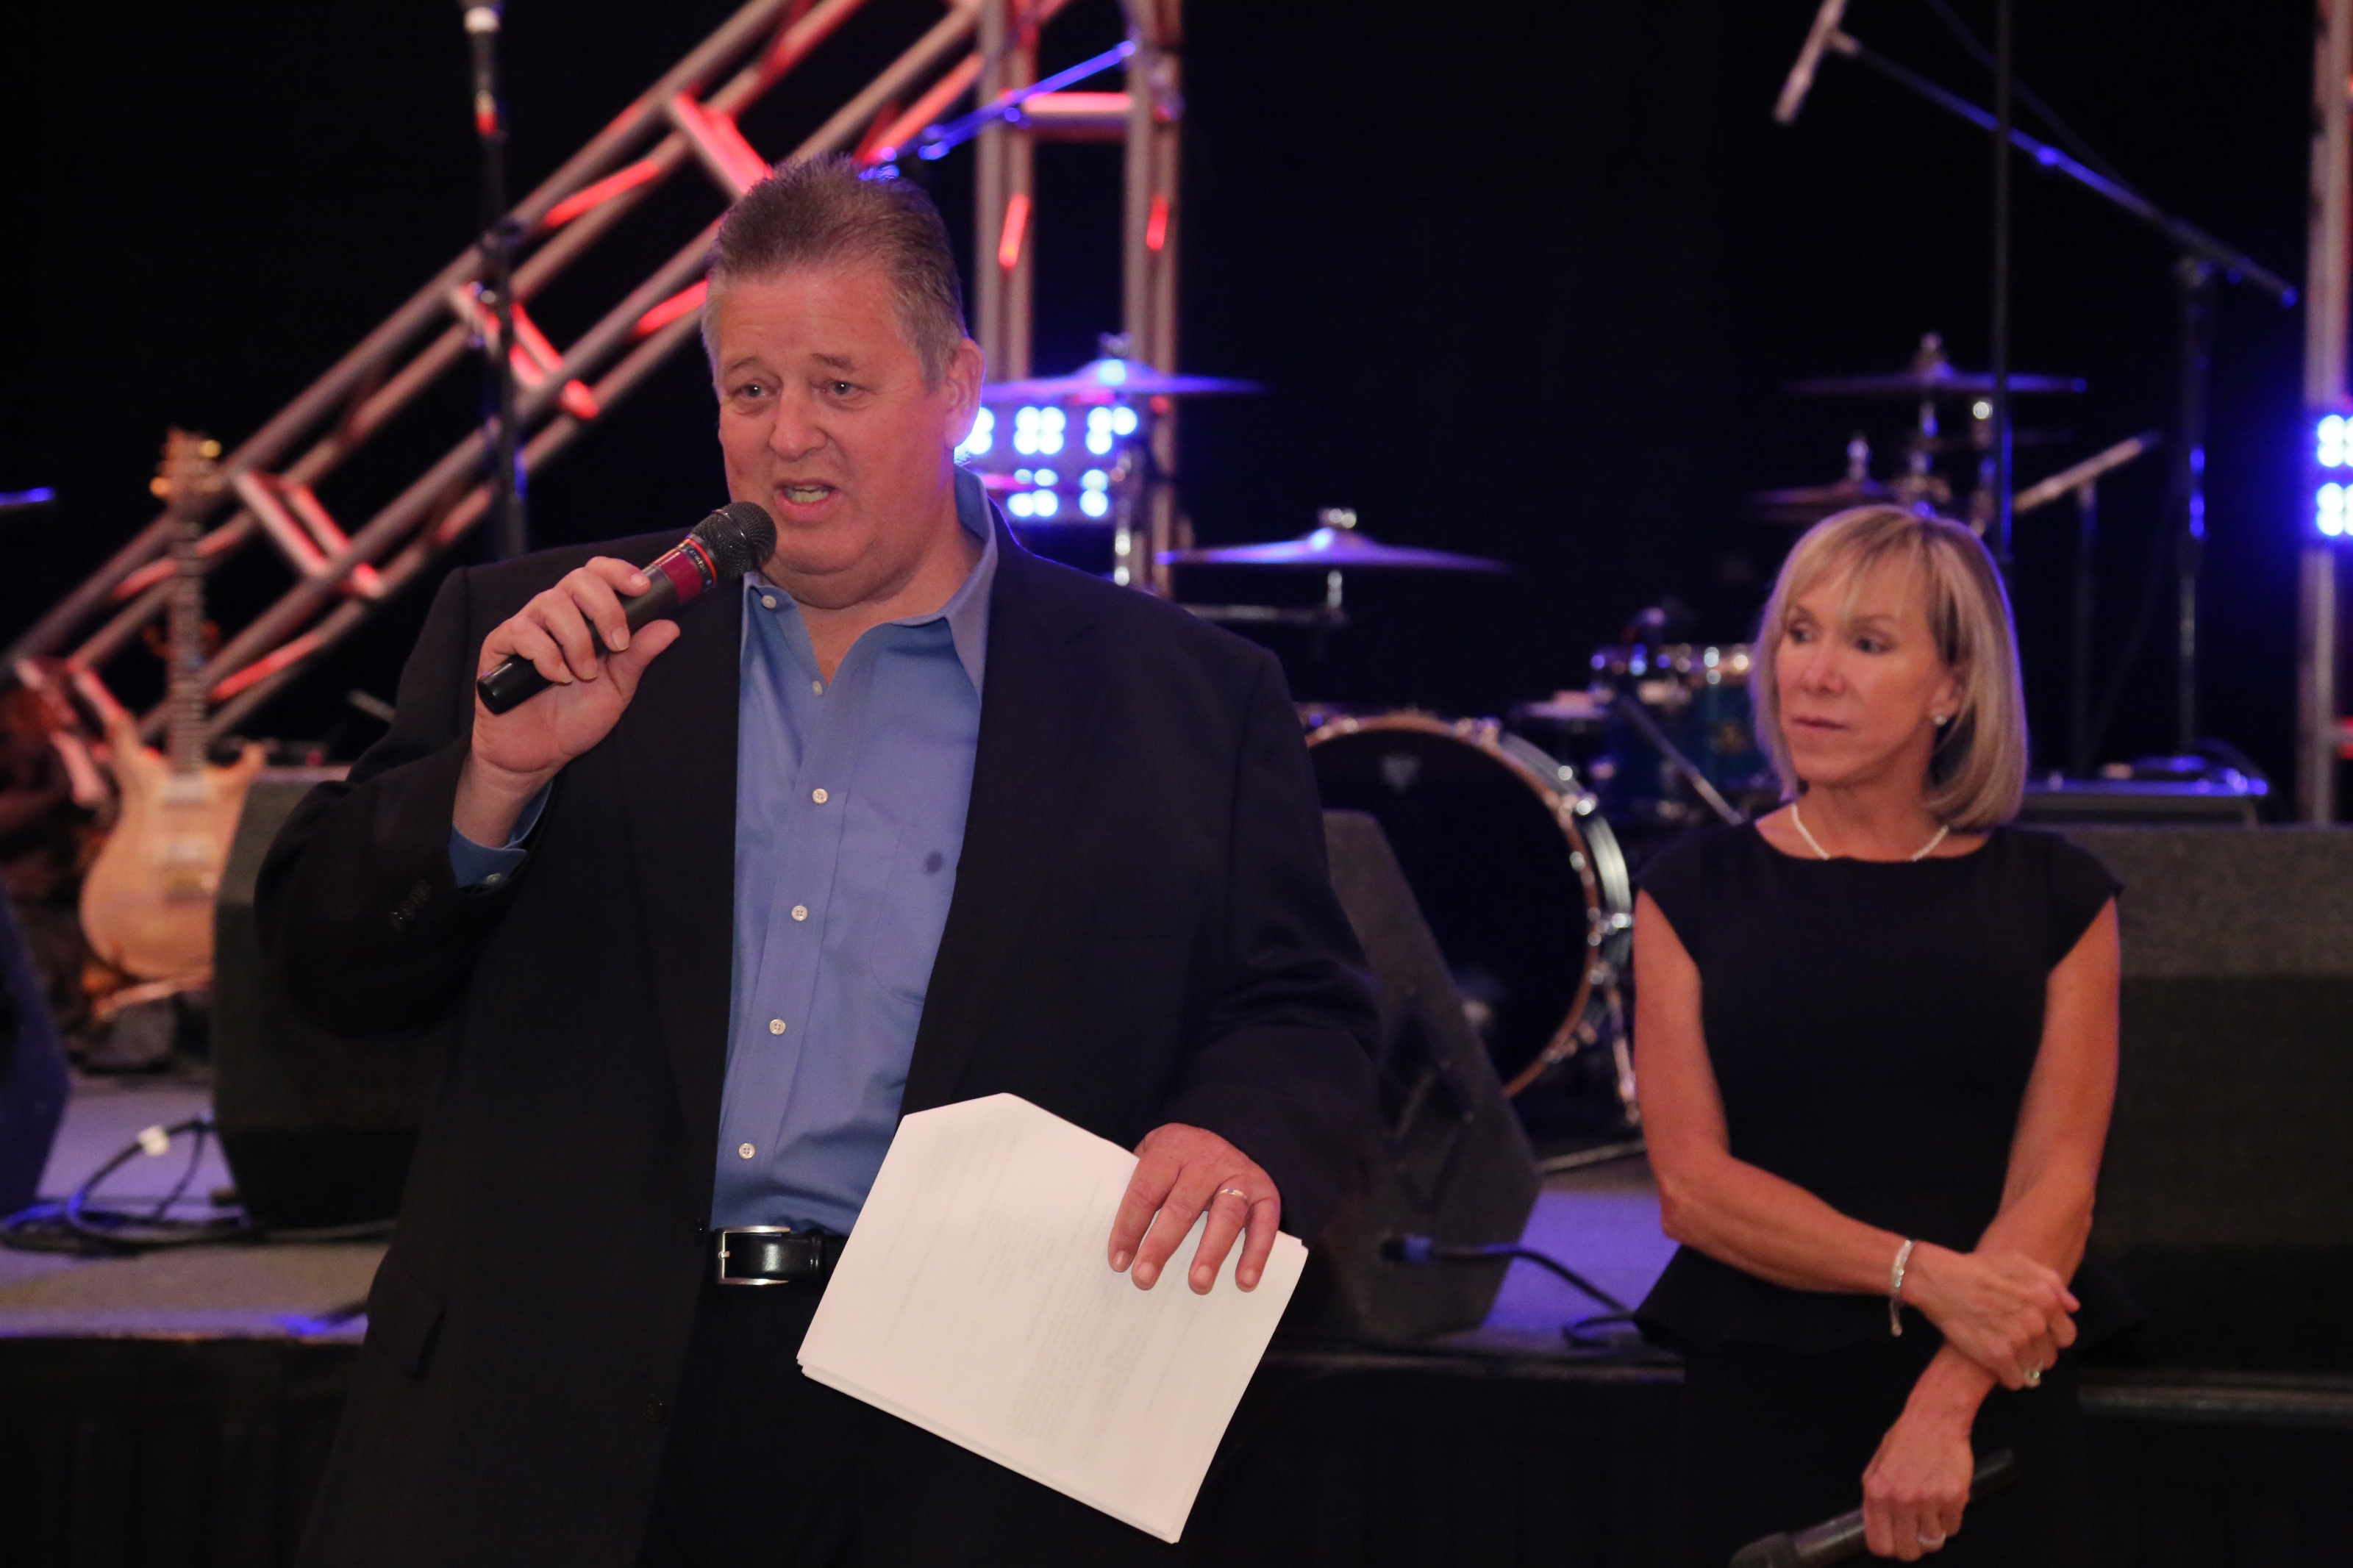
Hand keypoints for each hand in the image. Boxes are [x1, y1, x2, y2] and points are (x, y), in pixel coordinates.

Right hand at [455, 558, 680, 843]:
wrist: (537, 754)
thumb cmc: (575, 717)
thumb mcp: (617, 688)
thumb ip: (638, 656)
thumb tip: (670, 626)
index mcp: (584, 617)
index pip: (597, 573)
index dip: (618, 572)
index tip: (641, 588)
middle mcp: (555, 615)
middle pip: (578, 579)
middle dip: (605, 608)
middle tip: (618, 644)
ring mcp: (527, 628)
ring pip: (551, 604)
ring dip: (577, 639)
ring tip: (585, 674)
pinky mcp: (500, 646)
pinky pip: (522, 632)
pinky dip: (546, 654)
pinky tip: (557, 677)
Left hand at [1107, 1124, 1280, 1293]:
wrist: (1233, 1130)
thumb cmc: (1181, 1158)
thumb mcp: (1155, 1155)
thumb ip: (1140, 1187)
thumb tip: (1120, 1243)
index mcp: (1172, 1148)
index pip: (1145, 1191)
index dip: (1129, 1227)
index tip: (1118, 1261)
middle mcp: (1208, 1159)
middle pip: (1182, 1206)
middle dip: (1161, 1246)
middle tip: (1144, 1278)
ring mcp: (1240, 1175)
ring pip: (1226, 1215)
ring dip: (1211, 1253)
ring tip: (1198, 1284)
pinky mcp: (1266, 1192)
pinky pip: (1265, 1225)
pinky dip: (1256, 1254)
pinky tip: (1244, 1282)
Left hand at [1862, 1404, 1972, 1559]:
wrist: (1934, 1419)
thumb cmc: (1903, 1441)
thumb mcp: (1875, 1468)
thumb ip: (1875, 1501)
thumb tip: (1879, 1531)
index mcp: (1877, 1493)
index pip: (1880, 1545)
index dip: (1890, 1548)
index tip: (1896, 1542)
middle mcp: (1901, 1500)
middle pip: (1909, 1551)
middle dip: (1913, 1546)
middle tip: (1916, 1532)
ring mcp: (1929, 1500)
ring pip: (1933, 1542)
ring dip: (1933, 1532)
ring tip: (1931, 1512)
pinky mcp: (1955, 1497)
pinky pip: (1953, 1529)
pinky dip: (1950, 1521)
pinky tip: (1945, 1502)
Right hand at [1904, 1243, 2076, 1389]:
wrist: (1941, 1281)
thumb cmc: (1979, 1268)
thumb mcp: (2019, 1262)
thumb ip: (2052, 1282)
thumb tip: (2072, 1306)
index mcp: (2046, 1300)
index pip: (2066, 1336)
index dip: (2052, 1337)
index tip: (2038, 1335)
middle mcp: (2036, 1322)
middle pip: (2048, 1356)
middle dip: (2035, 1352)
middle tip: (2016, 1344)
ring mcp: (2017, 1340)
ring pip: (2032, 1369)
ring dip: (2021, 1365)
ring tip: (2004, 1352)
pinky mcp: (1997, 1356)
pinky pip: (2015, 1380)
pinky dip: (2007, 1376)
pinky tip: (1996, 1364)